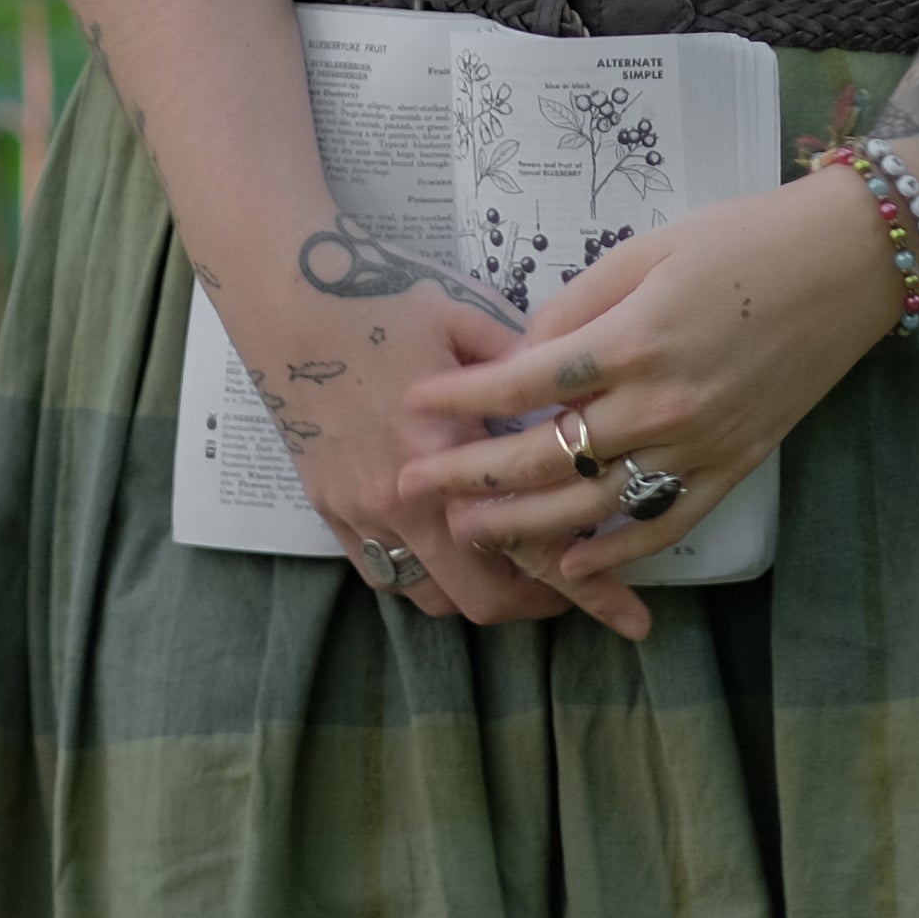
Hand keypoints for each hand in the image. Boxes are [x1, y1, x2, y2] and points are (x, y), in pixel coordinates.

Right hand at [238, 277, 581, 628]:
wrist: (286, 301)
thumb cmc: (380, 301)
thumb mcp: (468, 323)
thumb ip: (523, 368)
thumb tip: (574, 393)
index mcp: (451, 457)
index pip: (532, 546)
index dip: (589, 591)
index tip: (633, 617)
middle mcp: (404, 504)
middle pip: (482, 598)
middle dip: (534, 605)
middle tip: (574, 590)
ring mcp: (360, 513)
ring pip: (430, 596)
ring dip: (476, 591)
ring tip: (513, 570)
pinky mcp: (329, 510)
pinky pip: (383, 575)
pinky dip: (421, 577)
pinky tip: (448, 550)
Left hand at [395, 167, 909, 638]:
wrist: (843, 265)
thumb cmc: (742, 239)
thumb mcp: (649, 248)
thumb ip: (581, 303)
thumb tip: (527, 352)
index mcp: (633, 339)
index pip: (526, 383)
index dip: (464, 398)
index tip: (414, 405)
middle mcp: (659, 403)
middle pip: (545, 455)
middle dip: (470, 473)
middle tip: (413, 482)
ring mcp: (698, 445)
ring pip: (592, 504)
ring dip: (523, 523)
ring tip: (468, 530)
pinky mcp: (733, 467)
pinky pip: (663, 524)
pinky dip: (615, 552)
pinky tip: (571, 563)